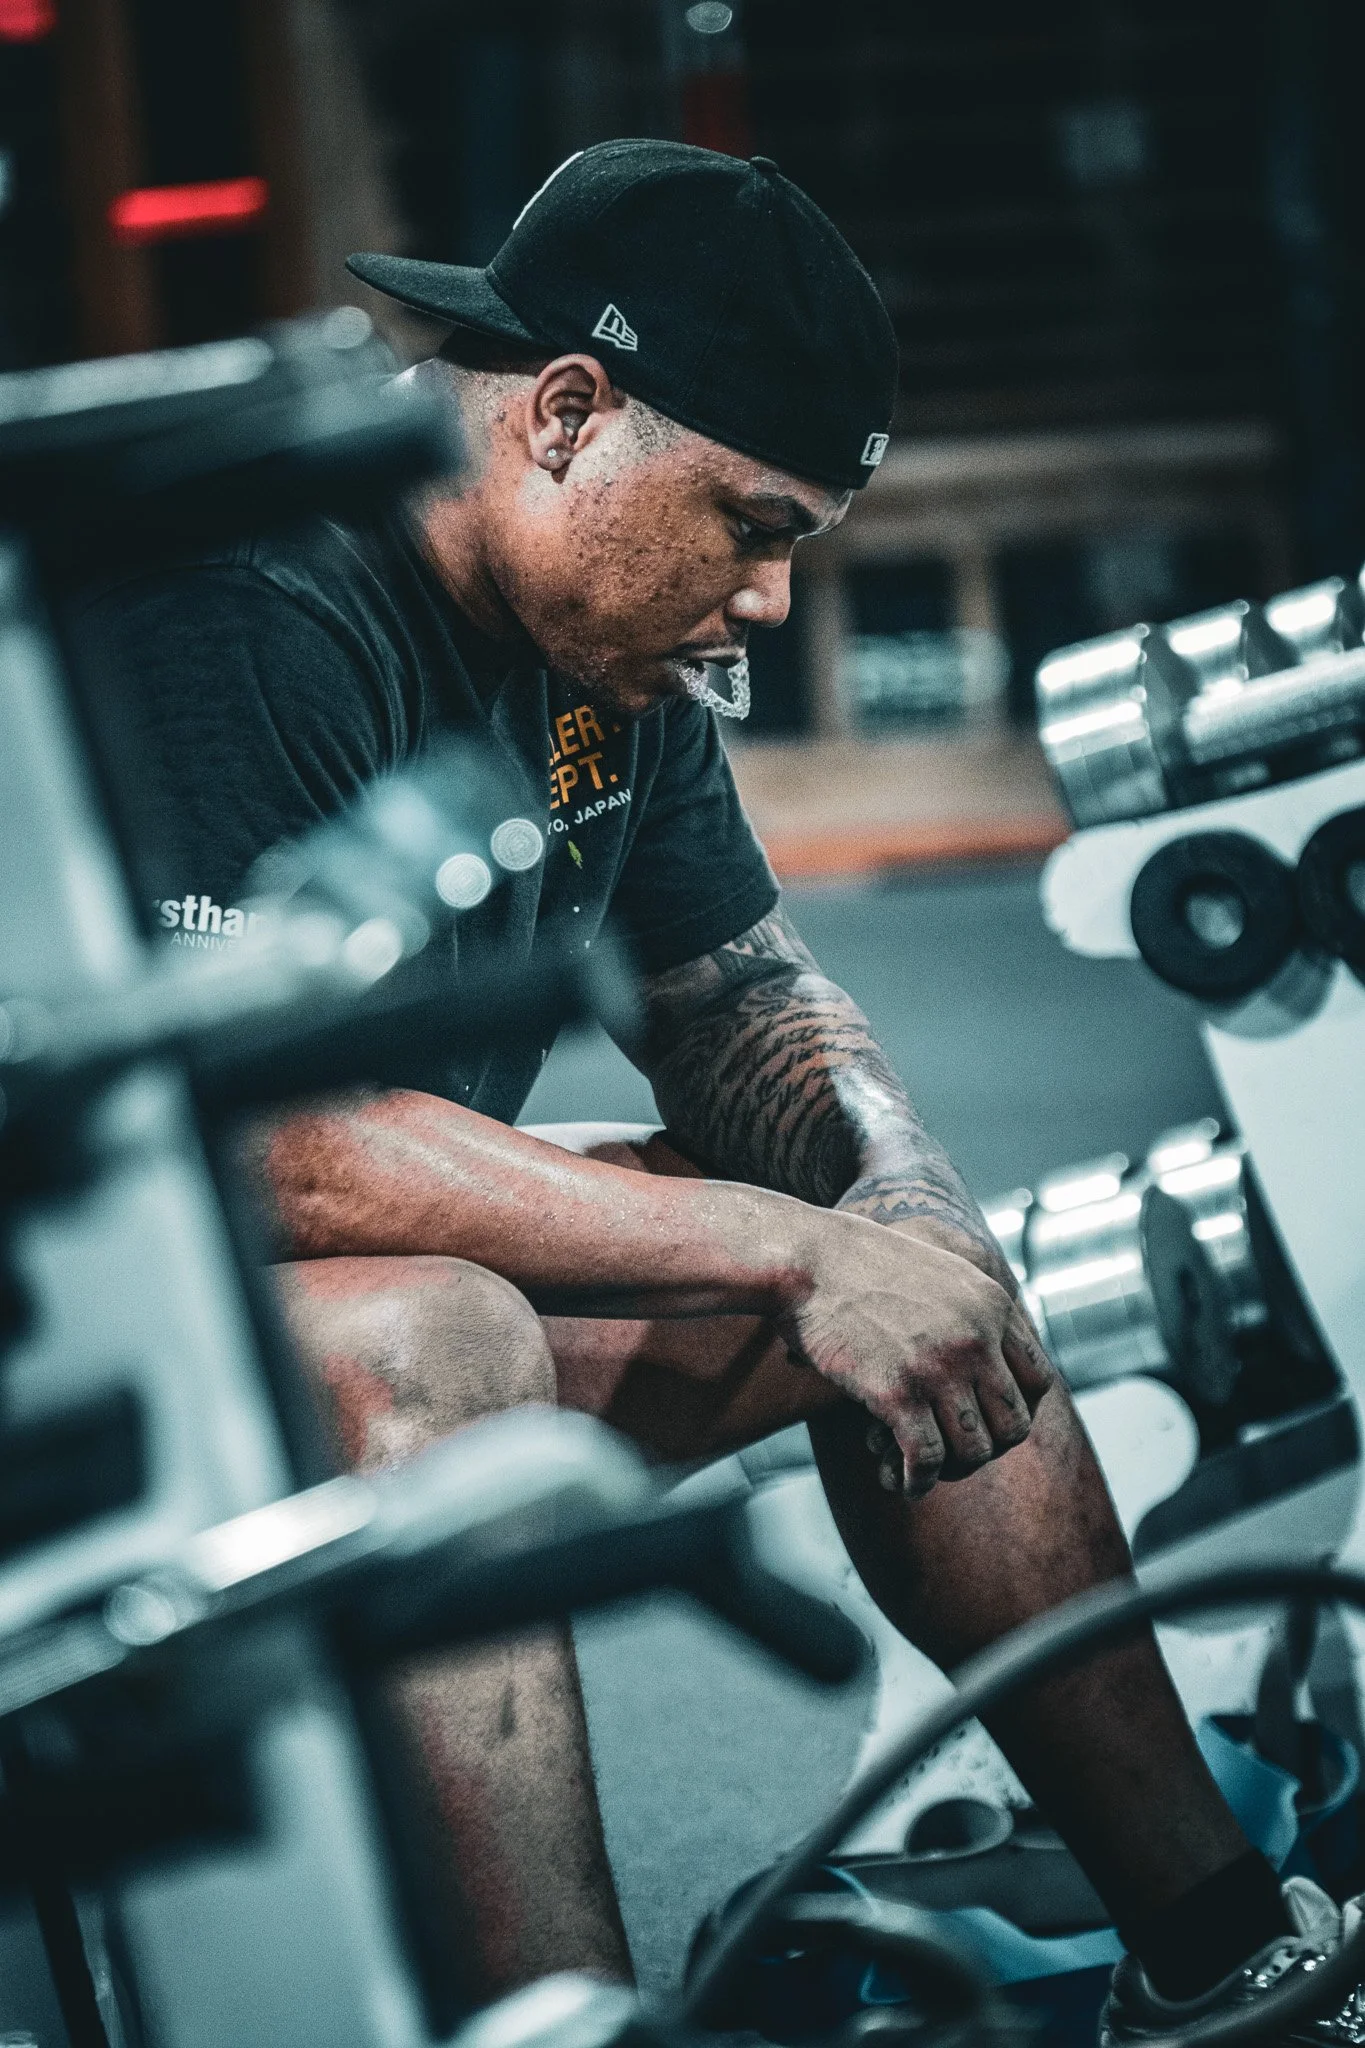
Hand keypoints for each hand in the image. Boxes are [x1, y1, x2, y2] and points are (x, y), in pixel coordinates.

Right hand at [780, 1210, 1053, 1497]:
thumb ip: (972, 1312)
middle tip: (953, 1454)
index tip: (984, 1423)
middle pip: (1015, 1424)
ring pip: (975, 1449)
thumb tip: (986, 1361)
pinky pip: (927, 1459)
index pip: (1038, 1383)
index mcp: (992, 1305)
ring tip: (923, 1471)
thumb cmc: (861, 1267)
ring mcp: (938, 1366)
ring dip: (950, 1471)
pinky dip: (917, 1481)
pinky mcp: (896, 1392)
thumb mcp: (939, 1273)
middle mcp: (976, 1337)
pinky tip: (901, 1483)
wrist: (807, 1258)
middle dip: (987, 1449)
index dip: (1015, 1413)